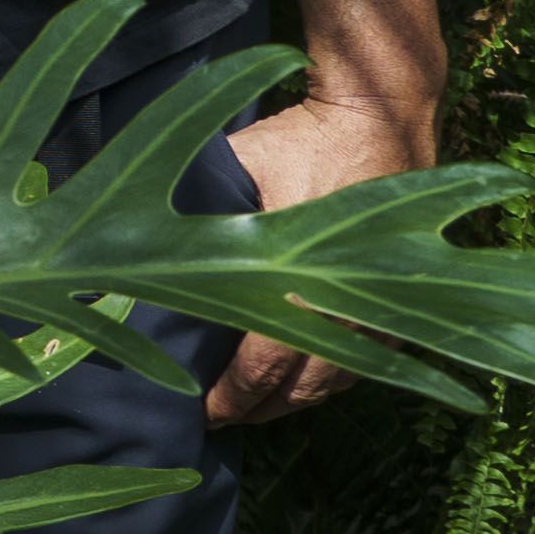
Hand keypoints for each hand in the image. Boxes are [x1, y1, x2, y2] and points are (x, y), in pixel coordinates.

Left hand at [199, 88, 438, 429]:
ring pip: (336, 383)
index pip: (261, 367)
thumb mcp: (234, 169)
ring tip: (254, 408)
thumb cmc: (298, 141)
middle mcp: (345, 308)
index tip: (199, 413)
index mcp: (298, 283)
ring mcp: (380, 310)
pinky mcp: (400, 303)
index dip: (228, 398)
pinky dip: (333, 380)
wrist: (379, 114)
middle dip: (256, 410)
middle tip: (218, 419)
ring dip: (294, 401)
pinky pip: (368, 362)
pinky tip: (304, 384)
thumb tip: (135, 249)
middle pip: (300, 390)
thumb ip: (199, 216)